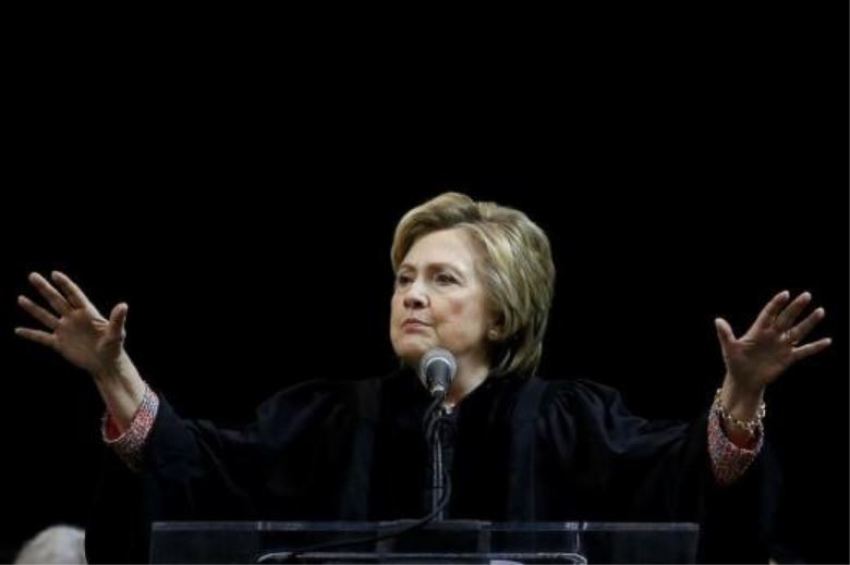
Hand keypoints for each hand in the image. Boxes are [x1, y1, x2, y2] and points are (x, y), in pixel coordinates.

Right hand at [16, 271, 128, 378]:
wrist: (106, 364)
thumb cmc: (114, 347)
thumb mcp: (116, 333)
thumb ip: (117, 319)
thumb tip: (123, 305)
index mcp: (87, 313)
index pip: (74, 295)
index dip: (65, 284)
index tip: (54, 274)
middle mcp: (73, 318)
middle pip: (56, 300)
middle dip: (45, 289)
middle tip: (32, 276)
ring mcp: (65, 330)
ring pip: (46, 317)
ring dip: (33, 308)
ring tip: (20, 298)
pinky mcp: (59, 344)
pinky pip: (42, 337)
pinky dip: (30, 334)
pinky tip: (18, 330)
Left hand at [715, 290, 830, 394]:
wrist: (744, 381)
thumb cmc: (735, 363)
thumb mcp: (729, 349)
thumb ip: (725, 335)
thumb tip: (717, 320)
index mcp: (758, 331)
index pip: (769, 314)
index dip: (776, 304)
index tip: (785, 294)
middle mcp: (772, 335)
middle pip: (786, 319)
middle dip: (796, 308)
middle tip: (806, 295)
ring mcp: (781, 346)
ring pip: (798, 331)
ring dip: (809, 322)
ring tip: (820, 311)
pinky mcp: (788, 358)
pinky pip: (804, 351)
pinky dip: (815, 347)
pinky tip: (827, 341)